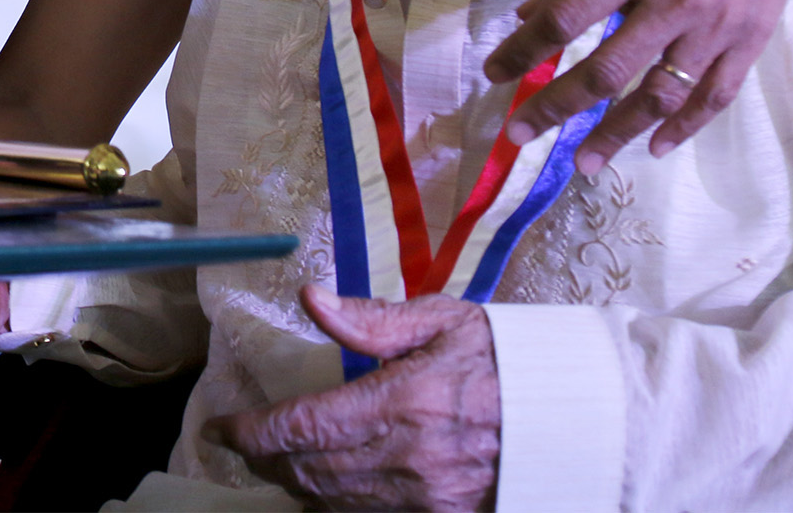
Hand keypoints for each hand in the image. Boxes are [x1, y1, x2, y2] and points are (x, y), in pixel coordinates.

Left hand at [206, 286, 497, 512]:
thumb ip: (373, 319)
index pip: (303, 425)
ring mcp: (426, 497)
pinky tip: (318, 484)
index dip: (251, 431)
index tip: (218, 427)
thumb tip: (313, 299)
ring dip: (293, 482)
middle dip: (264, 457)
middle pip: (308, 469)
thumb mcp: (443, 321)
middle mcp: (409, 457)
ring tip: (272, 457)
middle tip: (239, 440)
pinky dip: (332, 503)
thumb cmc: (504, 361)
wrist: (573, 418)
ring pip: (332, 501)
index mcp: (404, 401)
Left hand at [483, 0, 792, 171]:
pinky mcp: (748, 40)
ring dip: (616, 134)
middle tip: (520, 133)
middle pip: (605, 70)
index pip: (564, 20)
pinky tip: (655, 146)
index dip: (523, 52)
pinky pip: (713, 96)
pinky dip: (684, 126)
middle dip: (555, 106)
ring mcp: (714, 25)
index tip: (494, 75)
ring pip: (658, 95)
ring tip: (584, 164)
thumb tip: (529, 17)